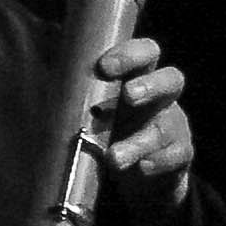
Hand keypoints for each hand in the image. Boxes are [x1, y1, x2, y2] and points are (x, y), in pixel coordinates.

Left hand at [94, 34, 191, 195]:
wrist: (139, 172)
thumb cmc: (111, 130)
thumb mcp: (96, 110)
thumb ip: (81, 98)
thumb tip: (44, 92)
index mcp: (140, 77)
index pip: (146, 53)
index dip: (129, 55)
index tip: (103, 67)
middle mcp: (162, 97)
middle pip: (171, 79)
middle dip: (150, 86)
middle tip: (128, 96)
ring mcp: (174, 126)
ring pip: (165, 127)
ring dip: (139, 142)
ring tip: (114, 157)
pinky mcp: (181, 154)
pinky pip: (177, 155)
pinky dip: (158, 162)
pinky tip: (141, 168)